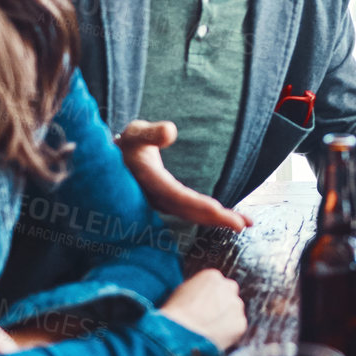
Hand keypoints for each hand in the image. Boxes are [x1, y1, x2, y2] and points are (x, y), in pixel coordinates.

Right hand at [117, 120, 248, 230]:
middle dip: (215, 218)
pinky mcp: (168, 204)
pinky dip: (210, 217)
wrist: (111, 162)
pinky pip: (191, 213)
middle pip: (188, 211)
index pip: (175, 195)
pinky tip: (228, 219)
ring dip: (217, 220)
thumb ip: (151, 133)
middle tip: (242, 224)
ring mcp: (161, 203)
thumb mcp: (135, 132)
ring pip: (192, 215)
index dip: (196, 204)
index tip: (218, 209)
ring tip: (244, 224)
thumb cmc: (128, 143)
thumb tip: (171, 130)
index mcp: (148, 179)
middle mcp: (155, 196)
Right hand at [156, 268, 245, 349]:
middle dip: (222, 304)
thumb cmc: (175, 314)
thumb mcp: (182, 292)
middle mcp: (228, 287)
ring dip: (225, 318)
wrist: (179, 334)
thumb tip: (203, 294)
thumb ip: (199, 289)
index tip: (204, 306)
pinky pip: (236, 327)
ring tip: (209, 329)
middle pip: (229, 294)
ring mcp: (236, 305)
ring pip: (233, 311)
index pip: (217, 284)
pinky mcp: (240, 323)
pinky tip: (215, 337)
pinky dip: (229, 332)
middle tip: (209, 317)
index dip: (210, 297)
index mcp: (212, 276)